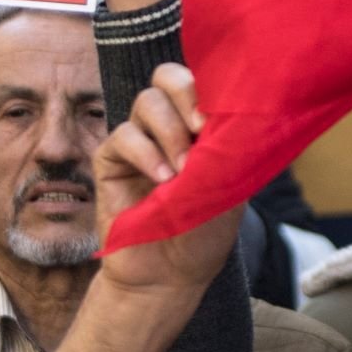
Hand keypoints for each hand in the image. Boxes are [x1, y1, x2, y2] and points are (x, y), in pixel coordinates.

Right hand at [89, 62, 238, 294]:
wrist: (170, 276)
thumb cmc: (203, 234)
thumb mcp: (231, 189)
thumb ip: (232, 151)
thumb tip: (241, 117)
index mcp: (199, 126)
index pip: (200, 80)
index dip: (208, 87)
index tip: (219, 119)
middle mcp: (168, 125)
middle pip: (167, 76)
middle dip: (185, 95)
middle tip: (200, 128)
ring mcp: (139, 140)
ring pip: (146, 101)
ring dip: (169, 130)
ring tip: (183, 170)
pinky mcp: (110, 160)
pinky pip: (123, 135)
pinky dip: (145, 153)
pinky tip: (162, 179)